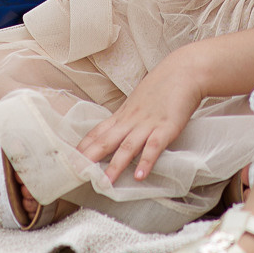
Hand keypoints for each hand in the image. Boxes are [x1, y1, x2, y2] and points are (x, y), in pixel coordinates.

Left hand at [78, 49, 203, 183]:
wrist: (185, 70)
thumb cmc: (163, 85)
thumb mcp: (139, 100)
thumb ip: (128, 116)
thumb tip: (118, 128)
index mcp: (124, 115)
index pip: (98, 133)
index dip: (83, 147)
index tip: (68, 160)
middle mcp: (131, 121)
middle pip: (106, 141)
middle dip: (89, 158)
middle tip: (76, 173)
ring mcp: (148, 124)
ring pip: (127, 147)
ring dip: (115, 165)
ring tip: (105, 183)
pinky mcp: (167, 128)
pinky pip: (154, 147)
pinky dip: (146, 162)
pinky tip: (141, 176)